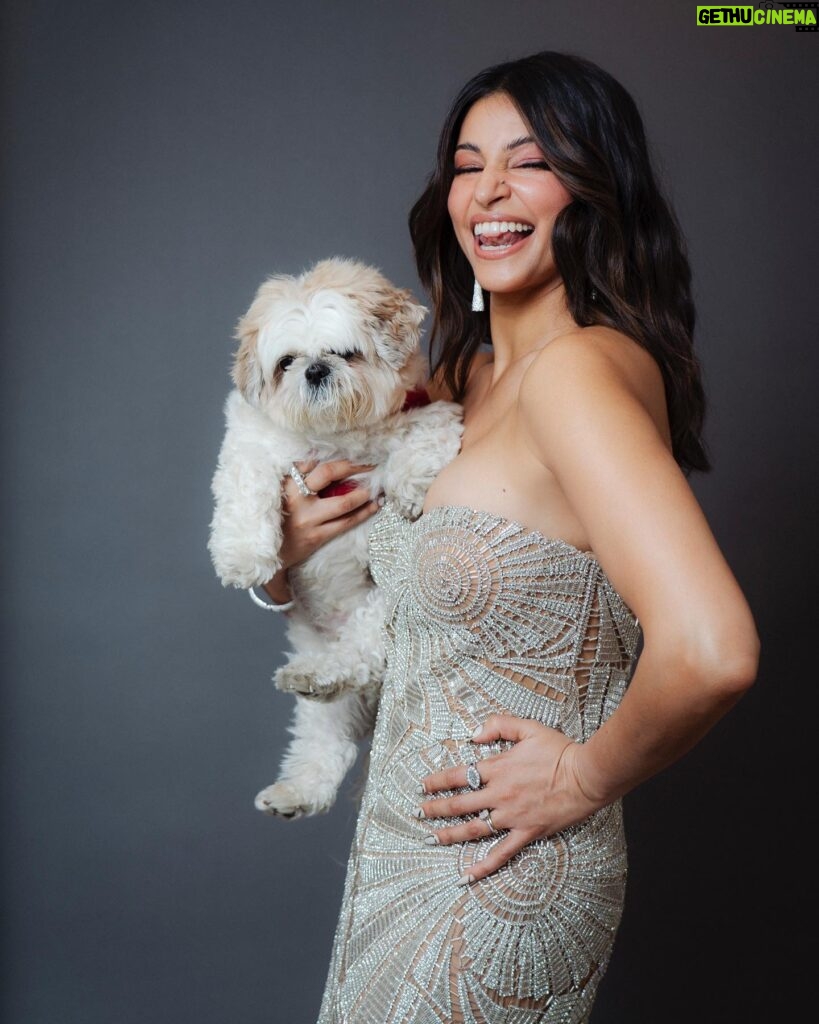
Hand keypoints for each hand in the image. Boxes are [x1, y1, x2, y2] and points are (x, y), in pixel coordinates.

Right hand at [278, 458, 381, 571]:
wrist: (267, 553)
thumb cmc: (275, 517)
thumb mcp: (278, 492)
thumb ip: (295, 475)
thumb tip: (319, 454)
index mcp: (284, 483)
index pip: (310, 459)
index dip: (331, 452)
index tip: (350, 450)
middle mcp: (295, 498)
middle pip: (328, 473)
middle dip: (352, 465)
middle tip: (370, 463)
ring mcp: (307, 519)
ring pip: (343, 502)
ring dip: (363, 493)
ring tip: (376, 486)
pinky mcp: (316, 536)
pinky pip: (346, 523)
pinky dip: (363, 513)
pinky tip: (374, 506)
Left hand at [416, 714, 600, 883]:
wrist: (586, 776)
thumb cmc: (560, 751)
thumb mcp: (529, 728)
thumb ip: (499, 725)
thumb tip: (474, 735)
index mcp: (498, 768)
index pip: (459, 775)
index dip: (437, 781)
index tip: (423, 785)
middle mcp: (500, 794)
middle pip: (459, 804)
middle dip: (435, 808)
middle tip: (418, 813)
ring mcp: (512, 816)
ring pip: (473, 829)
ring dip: (449, 834)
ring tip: (431, 838)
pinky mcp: (527, 832)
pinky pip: (501, 853)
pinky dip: (483, 866)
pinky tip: (467, 875)